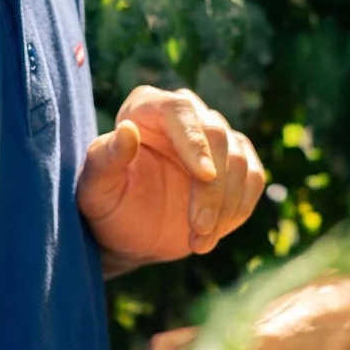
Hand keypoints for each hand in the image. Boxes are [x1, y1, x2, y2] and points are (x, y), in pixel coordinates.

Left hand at [78, 86, 263, 267]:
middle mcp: (184, 114)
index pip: (179, 110)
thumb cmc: (108, 206)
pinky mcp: (236, 161)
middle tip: (197, 229)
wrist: (131, 233)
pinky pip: (253, 178)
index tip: (204, 176)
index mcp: (146, 107)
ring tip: (199, 241)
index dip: (195, 141)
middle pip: (216, 136)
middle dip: (212, 189)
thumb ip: (104, 159)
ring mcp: (214, 137)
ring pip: (239, 160)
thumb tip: (126, 130)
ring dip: (225, 206)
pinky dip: (239, 208)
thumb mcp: (95, 190)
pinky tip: (214, 233)